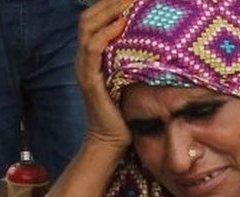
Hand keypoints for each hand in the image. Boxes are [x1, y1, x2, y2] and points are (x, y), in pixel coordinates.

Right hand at [76, 0, 133, 150]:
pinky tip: (121, 25)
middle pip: (87, 18)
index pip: (93, 19)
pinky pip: (92, 50)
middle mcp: (83, 59)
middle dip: (108, 2)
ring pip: (87, 28)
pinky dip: (105, 34)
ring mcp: (84, 69)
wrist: (112, 140)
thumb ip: (133, 60)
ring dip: (108, 11)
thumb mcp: (130, 79)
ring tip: (127, 1)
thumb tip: (156, 42)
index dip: (108, 4)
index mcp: (91, 56)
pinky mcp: (90, 81)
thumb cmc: (125, 111)